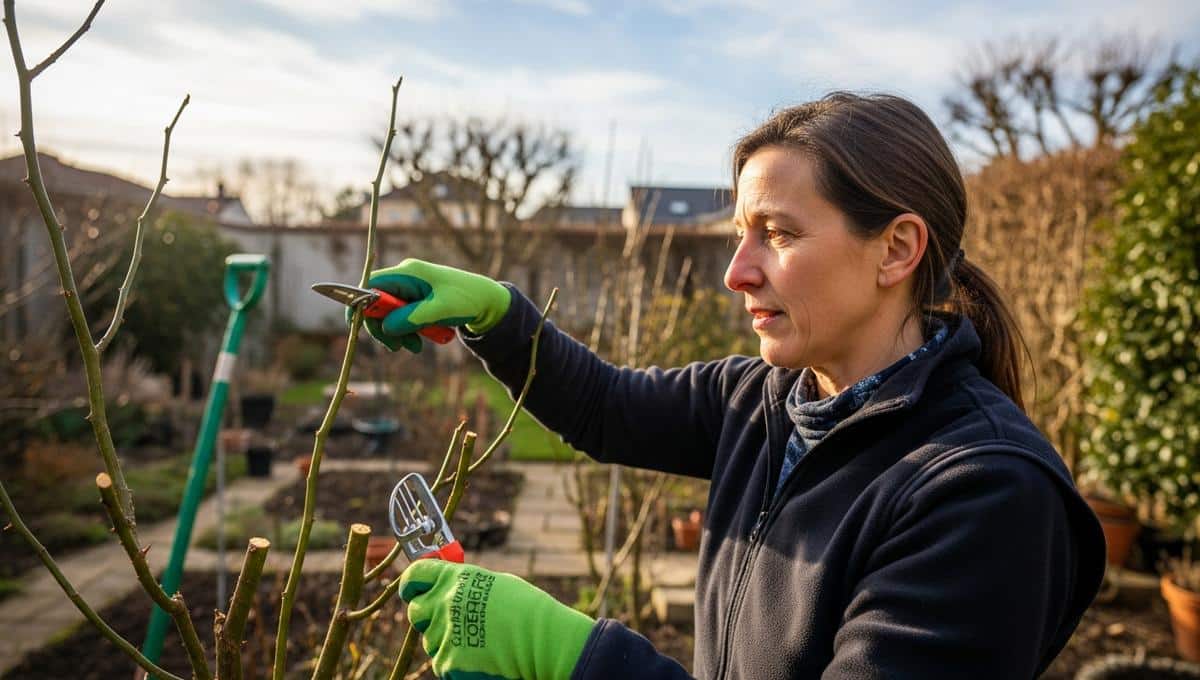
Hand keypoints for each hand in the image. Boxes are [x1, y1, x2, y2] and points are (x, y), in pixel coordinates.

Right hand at [356, 259, 511, 352]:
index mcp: (408, 273)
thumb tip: (386, 327)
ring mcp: (409, 291)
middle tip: (397, 347)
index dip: (358, 303)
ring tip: (416, 347)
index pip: (370, 284)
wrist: (486, 302)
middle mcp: (404, 279)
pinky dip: (407, 333)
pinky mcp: (415, 303)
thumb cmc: (466, 299)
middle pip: (376, 304)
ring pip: (388, 316)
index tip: (354, 324)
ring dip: (397, 334)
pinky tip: (420, 342)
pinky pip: (400, 320)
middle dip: (384, 328)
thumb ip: (412, 318)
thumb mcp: (441, 309)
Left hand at [399, 560, 594, 679]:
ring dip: (446, 641)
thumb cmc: (526, 610)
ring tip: (478, 640)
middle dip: (426, 615)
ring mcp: (445, 634)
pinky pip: (442, 662)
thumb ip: (464, 584)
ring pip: (430, 640)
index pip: (415, 575)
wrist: (544, 640)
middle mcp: (445, 603)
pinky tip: (480, 657)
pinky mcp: (448, 662)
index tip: (412, 589)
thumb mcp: (493, 584)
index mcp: (456, 578)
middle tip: (446, 620)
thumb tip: (445, 587)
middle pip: (415, 610)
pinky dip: (456, 662)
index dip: (411, 583)